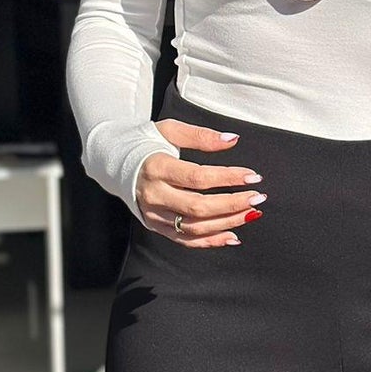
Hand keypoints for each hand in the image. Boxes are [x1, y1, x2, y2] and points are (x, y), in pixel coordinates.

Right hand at [136, 117, 266, 246]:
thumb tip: (231, 140)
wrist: (113, 161)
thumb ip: (200, 135)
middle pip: (198, 207)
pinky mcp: (155, 226)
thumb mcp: (169, 129)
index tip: (252, 176)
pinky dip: (210, 241)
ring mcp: (154, 214)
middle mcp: (154, 195)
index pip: (198, 177)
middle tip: (257, 198)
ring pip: (194, 228)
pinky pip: (185, 241)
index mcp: (156, 167)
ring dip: (227, 223)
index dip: (228, 178)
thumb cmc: (144, 142)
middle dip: (232, 204)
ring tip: (251, 213)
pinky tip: (232, 235)